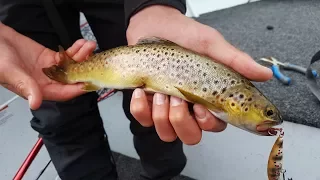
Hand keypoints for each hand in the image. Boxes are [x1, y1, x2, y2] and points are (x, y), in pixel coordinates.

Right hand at [0, 23, 95, 109]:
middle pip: (72, 79)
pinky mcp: (50, 58)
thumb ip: (26, 87)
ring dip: (82, 57)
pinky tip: (82, 44)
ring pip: (72, 66)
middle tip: (94, 59)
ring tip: (89, 46)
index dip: (77, 88)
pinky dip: (75, 50)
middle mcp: (47, 82)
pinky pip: (66, 56)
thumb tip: (36, 103)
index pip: (64, 93)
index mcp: (39, 90)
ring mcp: (50, 69)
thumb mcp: (11, 73)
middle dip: (84, 69)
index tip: (90, 81)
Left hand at [126, 5, 272, 144]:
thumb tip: (264, 74)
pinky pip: (144, 120)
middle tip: (178, 98)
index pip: (215, 125)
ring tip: (160, 91)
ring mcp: (167, 107)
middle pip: (191, 136)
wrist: (154, 25)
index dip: (209, 122)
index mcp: (208, 97)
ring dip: (162, 114)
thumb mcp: (212, 45)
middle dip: (182, 121)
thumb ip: (236, 61)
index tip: (201, 106)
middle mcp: (188, 106)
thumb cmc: (184, 35)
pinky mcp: (147, 104)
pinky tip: (143, 91)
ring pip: (167, 133)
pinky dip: (141, 108)